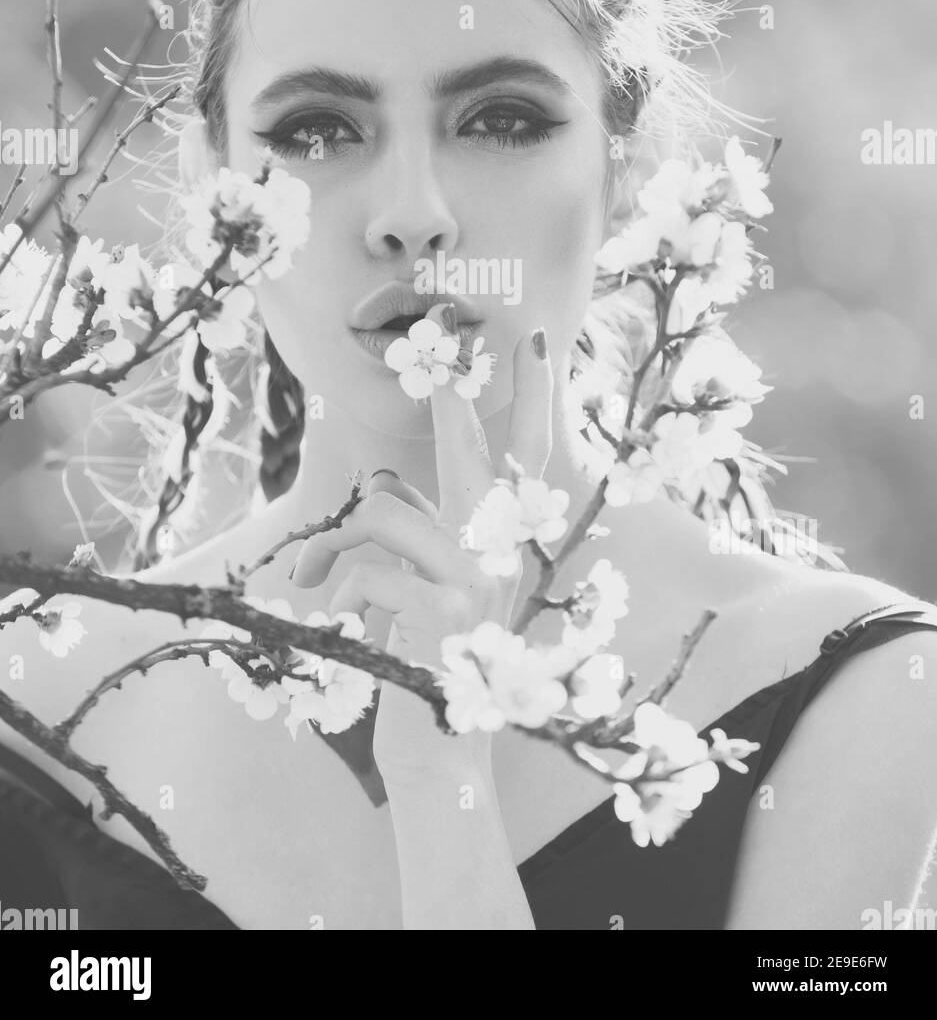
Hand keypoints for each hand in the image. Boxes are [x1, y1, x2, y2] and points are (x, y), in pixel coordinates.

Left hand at [290, 304, 553, 784]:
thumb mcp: (428, 591)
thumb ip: (417, 532)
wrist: (441, 756)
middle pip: (477, 454)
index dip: (531, 399)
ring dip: (330, 545)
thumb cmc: (427, 665)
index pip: (525, 459)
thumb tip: (380, 483)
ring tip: (310, 579)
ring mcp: (478, 578)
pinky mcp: (444, 608)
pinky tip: (338, 630)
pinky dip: (333, 598)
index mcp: (500, 546)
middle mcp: (501, 554)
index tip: (531, 342)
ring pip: (383, 513)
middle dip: (456, 399)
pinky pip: (365, 570)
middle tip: (459, 330)